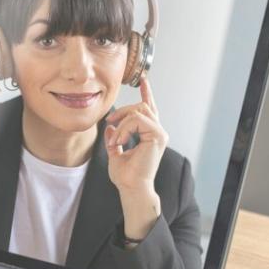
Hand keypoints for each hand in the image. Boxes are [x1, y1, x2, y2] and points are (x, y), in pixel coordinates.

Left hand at [104, 78, 167, 193]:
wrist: (131, 188)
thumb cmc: (126, 176)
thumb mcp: (115, 153)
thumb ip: (115, 139)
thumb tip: (110, 128)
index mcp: (150, 134)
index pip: (149, 109)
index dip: (147, 93)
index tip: (143, 81)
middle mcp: (158, 132)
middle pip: (142, 106)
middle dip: (123, 111)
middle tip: (109, 122)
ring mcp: (160, 133)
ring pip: (139, 111)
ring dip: (122, 123)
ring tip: (114, 140)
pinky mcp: (158, 136)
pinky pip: (138, 120)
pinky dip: (124, 129)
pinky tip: (119, 142)